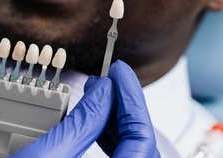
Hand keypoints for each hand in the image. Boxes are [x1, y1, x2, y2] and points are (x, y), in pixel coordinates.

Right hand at [12, 60, 159, 157]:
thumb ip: (81, 123)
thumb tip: (104, 91)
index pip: (141, 141)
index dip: (133, 101)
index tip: (119, 73)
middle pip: (141, 148)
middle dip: (127, 108)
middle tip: (111, 80)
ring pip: (132, 157)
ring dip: (119, 123)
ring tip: (102, 96)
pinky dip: (111, 142)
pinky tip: (99, 124)